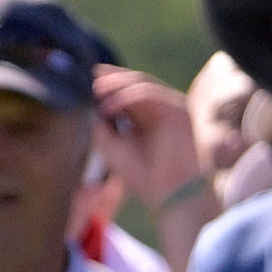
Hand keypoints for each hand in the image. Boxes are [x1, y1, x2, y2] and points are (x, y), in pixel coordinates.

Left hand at [92, 65, 205, 212]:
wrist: (169, 194)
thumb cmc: (142, 174)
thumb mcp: (111, 146)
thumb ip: (102, 124)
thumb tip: (95, 105)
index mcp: (146, 118)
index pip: (128, 91)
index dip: (111, 81)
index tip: (92, 78)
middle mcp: (159, 110)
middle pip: (136, 82)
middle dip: (113, 78)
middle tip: (94, 78)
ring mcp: (170, 109)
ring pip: (143, 83)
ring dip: (118, 83)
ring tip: (98, 90)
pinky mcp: (179, 110)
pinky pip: (151, 94)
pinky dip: (128, 96)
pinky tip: (111, 106)